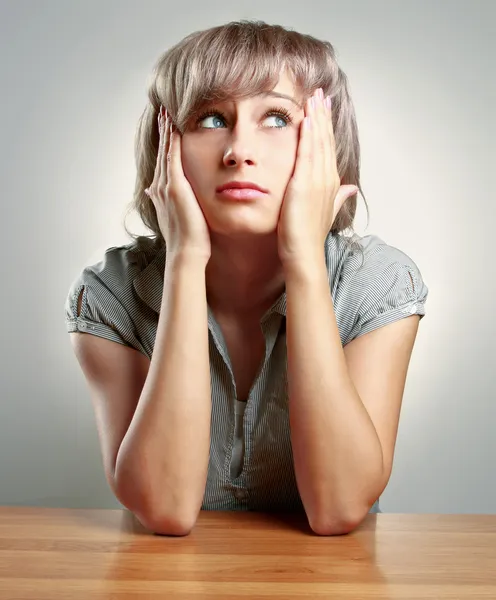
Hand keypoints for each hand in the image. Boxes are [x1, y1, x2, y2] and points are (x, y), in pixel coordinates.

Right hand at [145, 105, 210, 262]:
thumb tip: (151, 193)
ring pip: (165, 151)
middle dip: (162, 132)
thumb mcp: (175, 219)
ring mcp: (165, 186)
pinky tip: (174, 124)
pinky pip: (172, 155)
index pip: (162, 164)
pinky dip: (172, 139)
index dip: (163, 146)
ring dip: (165, 130)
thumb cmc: (188, 241)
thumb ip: (166, 204)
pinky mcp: (175, 186)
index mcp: (160, 195)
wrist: (186, 253)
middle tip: (162, 112)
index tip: (165, 130)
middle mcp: (158, 187)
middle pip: (160, 153)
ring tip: (166, 111)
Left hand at [277, 88, 358, 265]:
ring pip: (318, 142)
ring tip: (313, 96)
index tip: (324, 108)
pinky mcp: (304, 184)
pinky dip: (307, 135)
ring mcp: (318, 180)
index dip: (326, 127)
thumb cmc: (309, 237)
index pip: (329, 148)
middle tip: (320, 92)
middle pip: (326, 140)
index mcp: (332, 183)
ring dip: (316, 117)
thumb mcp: (326, 212)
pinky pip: (307, 153)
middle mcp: (328, 178)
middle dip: (323, 115)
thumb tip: (350, 189)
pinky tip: (305, 118)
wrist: (304, 253)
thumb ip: (338, 198)